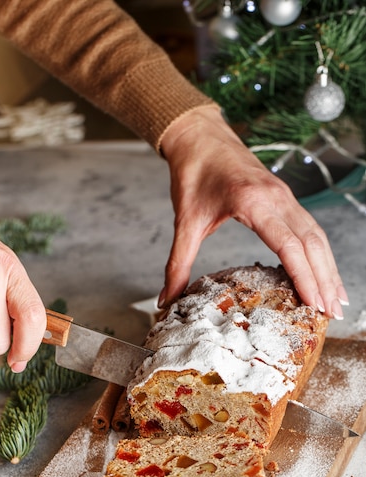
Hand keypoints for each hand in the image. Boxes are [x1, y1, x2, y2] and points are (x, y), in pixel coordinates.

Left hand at [159, 106, 347, 319]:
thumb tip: (166, 299)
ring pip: (317, 236)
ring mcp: (285, 195)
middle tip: (332, 314)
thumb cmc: (193, 174)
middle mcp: (277, 197)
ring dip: (329, 268)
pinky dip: (320, 252)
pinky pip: (310, 227)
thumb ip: (177, 263)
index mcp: (253, 202)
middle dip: (325, 280)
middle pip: (312, 243)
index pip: (288, 245)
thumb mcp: (185, 222)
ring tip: (336, 300)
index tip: (313, 305)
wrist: (199, 136)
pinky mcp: (285, 196)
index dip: (304, 277)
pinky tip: (324, 272)